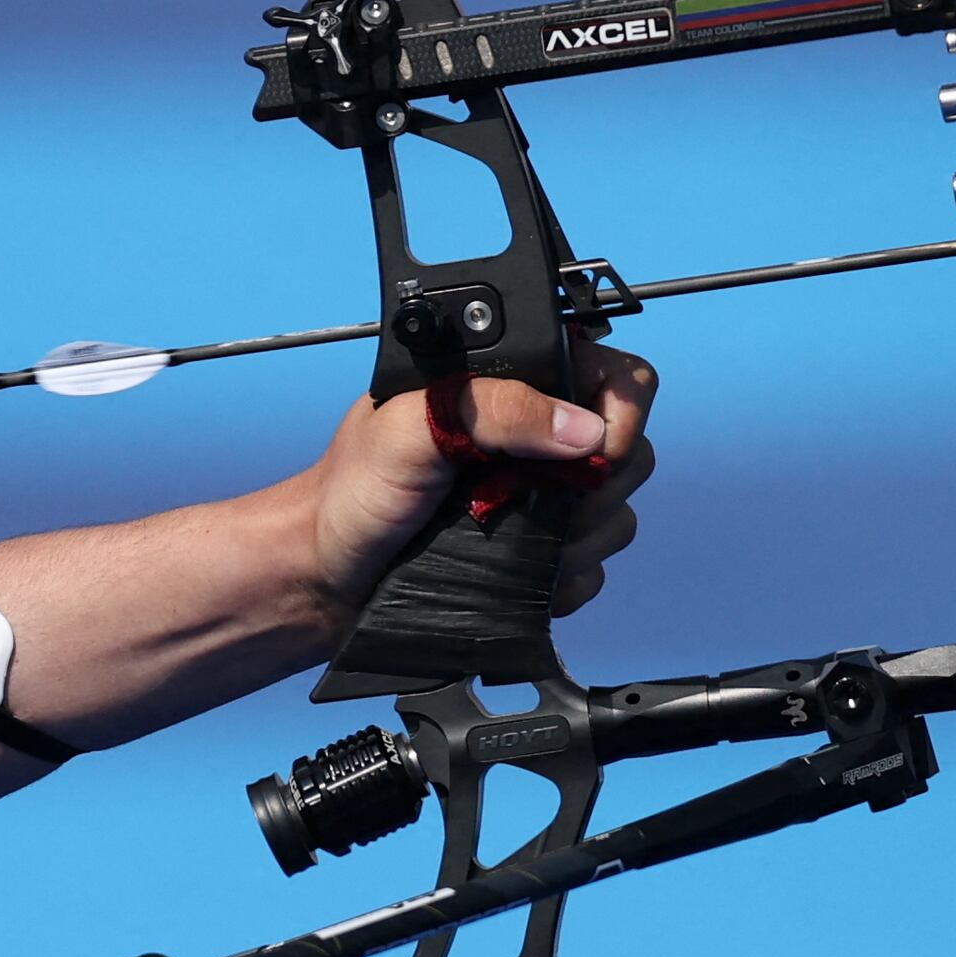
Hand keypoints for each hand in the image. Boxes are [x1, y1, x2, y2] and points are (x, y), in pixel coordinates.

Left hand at [298, 345, 655, 636]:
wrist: (326, 574)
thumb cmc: (352, 491)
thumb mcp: (411, 430)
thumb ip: (496, 410)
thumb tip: (584, 430)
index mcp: (513, 384)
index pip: (614, 377)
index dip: (620, 413)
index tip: (594, 454)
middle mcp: (536, 435)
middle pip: (629, 451)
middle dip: (594, 487)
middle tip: (532, 503)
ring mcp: (542, 497)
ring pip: (615, 515)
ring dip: (576, 539)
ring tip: (506, 539)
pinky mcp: (540, 553)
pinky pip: (591, 569)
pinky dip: (562, 579)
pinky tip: (512, 574)